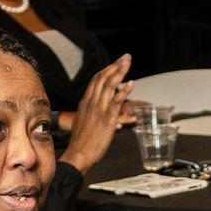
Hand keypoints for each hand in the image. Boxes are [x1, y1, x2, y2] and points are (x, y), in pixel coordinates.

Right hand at [61, 55, 134, 174]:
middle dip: (115, 66)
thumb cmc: (81, 142)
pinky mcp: (107, 118)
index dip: (107, 70)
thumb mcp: (83, 121)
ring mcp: (99, 109)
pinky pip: (116, 101)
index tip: (116, 63)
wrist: (78, 154)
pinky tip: (131, 83)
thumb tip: (95, 109)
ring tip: (128, 62)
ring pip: (109, 85)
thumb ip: (89, 112)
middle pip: (103, 78)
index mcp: (85, 102)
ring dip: (120, 72)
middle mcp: (91, 102)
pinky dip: (124, 91)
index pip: (95, 80)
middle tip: (125, 57)